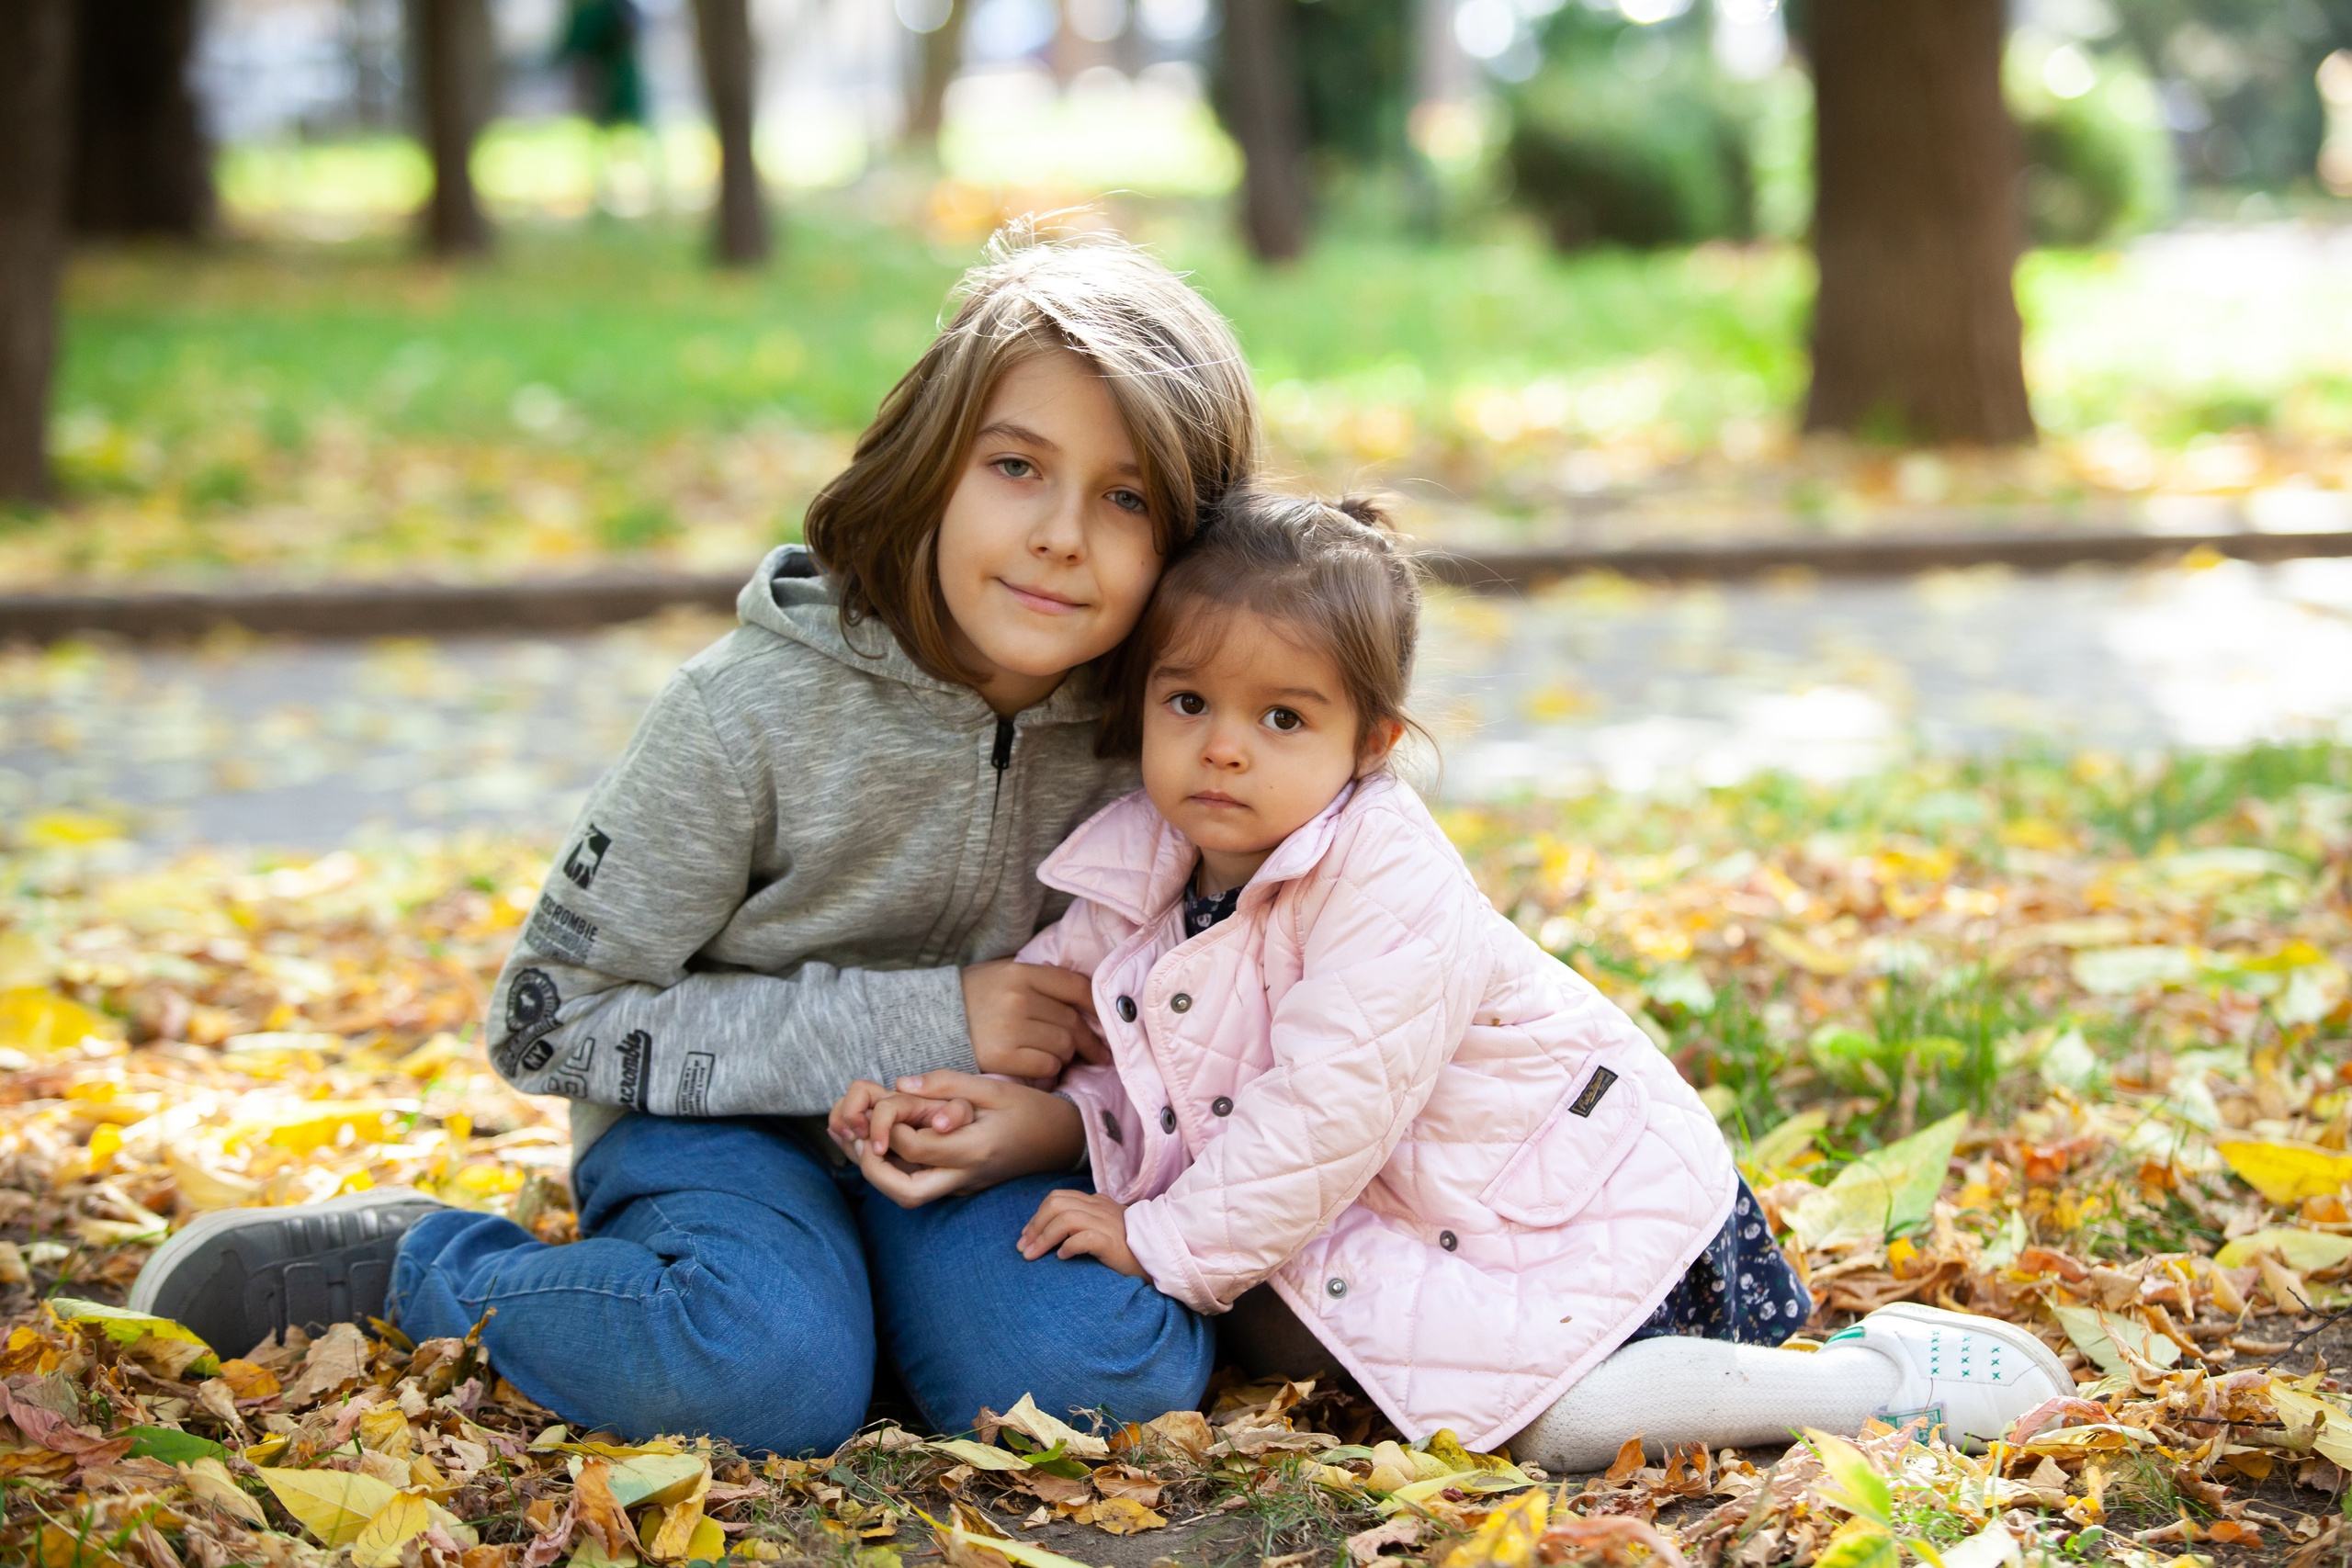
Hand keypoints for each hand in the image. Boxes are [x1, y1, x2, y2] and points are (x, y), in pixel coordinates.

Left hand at [849, 1072, 1085, 1208]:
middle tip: (864, 1141)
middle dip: (874, 1170)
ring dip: (882, 1174)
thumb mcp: (993, 1087)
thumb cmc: (1029, 1109)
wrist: (1062, 1141)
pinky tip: (893, 1144)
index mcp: (975, 1148)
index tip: (889, 1104)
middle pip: (905, 1193)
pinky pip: (921, 1187)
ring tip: (871, 1140)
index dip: (889, 1127)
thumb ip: (946, 1085)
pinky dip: (899, 1170)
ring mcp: (963, 1187)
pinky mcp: (961, 1188)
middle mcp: (966, 1176)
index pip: (915, 1147)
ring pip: (910, 1197)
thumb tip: (900, 1084)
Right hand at [961, 960, 1108, 1078]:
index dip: (1097, 1007)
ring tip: (1058, 1057)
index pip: (1075, 987)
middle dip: (1088, 1041)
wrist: (927, 1021)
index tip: (1105, 1021)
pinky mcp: (1001, 1056)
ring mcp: (1009, 1028)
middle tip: (1097, 1053)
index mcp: (1021, 973)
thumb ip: (1038, 979)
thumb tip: (1085, 996)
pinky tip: (1040, 1067)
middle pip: (1072, 1022)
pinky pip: (1046, 1066)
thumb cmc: (971, 999)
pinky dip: (1049, 1069)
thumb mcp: (1001, 974)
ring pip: (1063, 1046)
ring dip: (1065, 1056)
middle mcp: (1017, 998)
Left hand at [1019, 1189, 1142, 1277]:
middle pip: (1056, 1204)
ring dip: (1043, 1238)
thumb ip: (1086, 1225)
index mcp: (1098, 1203)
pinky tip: (1062, 1257)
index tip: (1027, 1236)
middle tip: (1024, 1248)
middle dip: (1035, 1225)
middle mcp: (1100, 1208)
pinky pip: (1081, 1238)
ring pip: (1064, 1218)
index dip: (1037, 1216)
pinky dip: (1067, 1246)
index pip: (1059, 1198)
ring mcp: (1107, 1223)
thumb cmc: (1131, 1249)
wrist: (1161, 1257)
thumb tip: (1056, 1237)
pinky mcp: (1111, 1241)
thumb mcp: (1107, 1230)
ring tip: (1034, 1256)